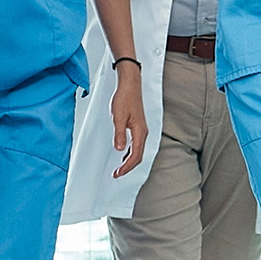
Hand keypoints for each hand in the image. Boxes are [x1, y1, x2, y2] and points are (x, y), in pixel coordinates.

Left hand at [110, 62, 147, 178]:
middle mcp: (143, 132)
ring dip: (129, 161)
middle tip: (117, 174)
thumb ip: (119, 134)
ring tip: (119, 168)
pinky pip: (136, 144)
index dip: (127, 166)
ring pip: (138, 151)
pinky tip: (123, 154)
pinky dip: (130, 153)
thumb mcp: (118, 117)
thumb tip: (119, 149)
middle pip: (138, 156)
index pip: (135, 155)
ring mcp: (141, 130)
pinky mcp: (138, 127)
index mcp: (140, 131)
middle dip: (128, 167)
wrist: (130, 85)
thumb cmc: (125, 98)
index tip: (118, 173)